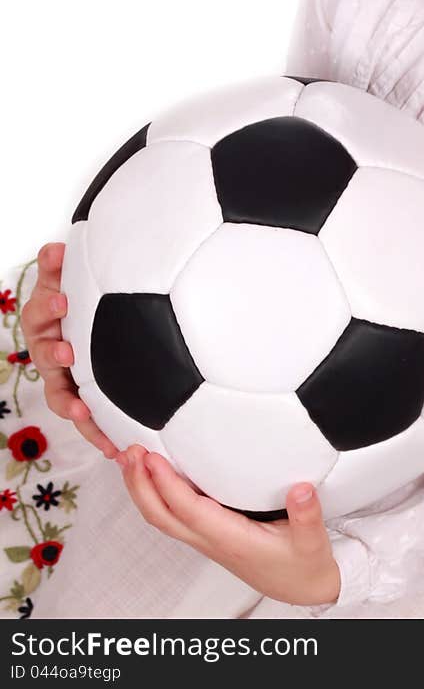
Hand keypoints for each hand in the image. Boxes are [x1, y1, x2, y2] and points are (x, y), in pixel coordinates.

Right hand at [21, 242, 118, 458]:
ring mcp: (60, 374)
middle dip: (53, 353)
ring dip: (69, 403)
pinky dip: (94, 431)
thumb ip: (60, 266)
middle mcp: (48, 345)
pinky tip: (111, 446)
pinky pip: (82, 417)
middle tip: (67, 351)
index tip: (63, 299)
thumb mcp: (69, 278)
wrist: (87, 316)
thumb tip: (55, 248)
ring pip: (58, 392)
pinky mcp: (75, 397)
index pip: (40, 306)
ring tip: (82, 411)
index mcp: (47, 314)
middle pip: (43, 351)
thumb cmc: (81, 295)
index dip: (48, 304)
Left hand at [116, 445, 341, 607]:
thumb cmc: (303, 565)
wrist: (301, 588)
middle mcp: (211, 541)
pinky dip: (155, 495)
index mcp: (231, 540)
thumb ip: (307, 515)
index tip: (153, 458)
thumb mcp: (312, 542)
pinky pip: (172, 516)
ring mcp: (207, 540)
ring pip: (161, 518)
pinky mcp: (209, 535)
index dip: (167, 485)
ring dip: (142, 489)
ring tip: (131, 458)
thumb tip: (302, 489)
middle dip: (140, 485)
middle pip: (161, 517)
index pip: (189, 511)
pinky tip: (154, 476)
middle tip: (129, 452)